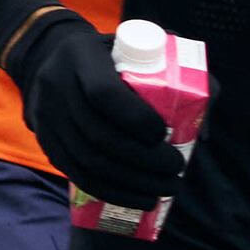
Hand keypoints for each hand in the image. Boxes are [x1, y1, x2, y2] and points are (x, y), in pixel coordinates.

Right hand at [4, 4, 184, 206]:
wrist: (55, 59)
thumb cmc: (115, 57)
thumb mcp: (144, 50)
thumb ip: (183, 77)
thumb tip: (204, 131)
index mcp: (80, 55)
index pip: (104, 93)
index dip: (136, 118)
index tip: (164, 133)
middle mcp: (56, 84)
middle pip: (98, 134)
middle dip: (143, 160)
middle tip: (175, 169)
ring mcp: (46, 115)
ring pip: (87, 159)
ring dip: (129, 182)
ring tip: (164, 190)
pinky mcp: (45, 140)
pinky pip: (75, 173)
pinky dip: (108, 191)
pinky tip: (137, 198)